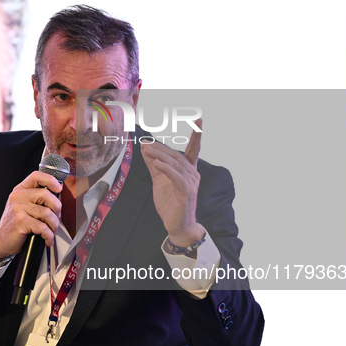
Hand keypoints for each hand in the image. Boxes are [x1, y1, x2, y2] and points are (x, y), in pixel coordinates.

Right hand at [0, 171, 62, 256]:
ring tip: (51, 231)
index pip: (36, 176)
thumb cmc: (16, 225)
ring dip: (54, 225)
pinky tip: (47, 239)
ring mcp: (18, 209)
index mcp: (20, 191)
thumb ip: (37, 199)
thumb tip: (57, 196)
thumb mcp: (24, 207)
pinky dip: (49, 235)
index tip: (58, 189)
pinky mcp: (20, 222)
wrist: (1, 242)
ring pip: (47, 213)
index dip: (50, 180)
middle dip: (57, 209)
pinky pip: (42, 227)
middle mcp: (18, 197)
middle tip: (56, 219)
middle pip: (46, 195)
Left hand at [141, 119, 204, 246]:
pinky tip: (156, 163)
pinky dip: (166, 168)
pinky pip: (176, 177)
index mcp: (189, 170)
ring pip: (175, 164)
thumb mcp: (159, 181)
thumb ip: (154, 165)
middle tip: (145, 142)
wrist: (177, 225)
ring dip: (160, 156)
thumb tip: (146, 149)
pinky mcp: (186, 192)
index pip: (193, 150)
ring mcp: (191, 183)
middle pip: (177, 156)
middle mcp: (193, 174)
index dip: (197, 135)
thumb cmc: (171, 203)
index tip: (200, 120)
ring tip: (146, 150)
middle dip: (161, 148)